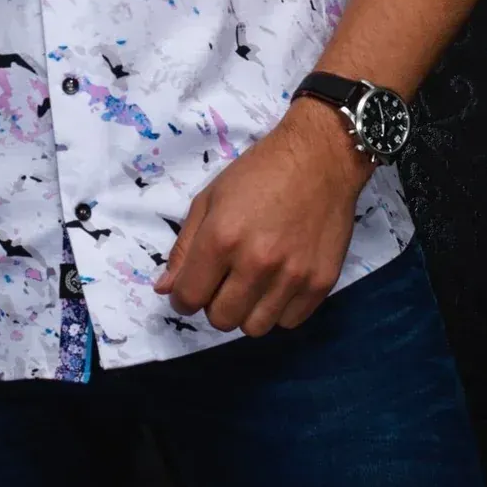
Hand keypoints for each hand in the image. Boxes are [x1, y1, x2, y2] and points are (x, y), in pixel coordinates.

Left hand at [151, 98, 373, 335]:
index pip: (188, 298)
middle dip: (215, 304)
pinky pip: (289, 322)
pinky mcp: (321, 283)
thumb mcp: (210, 199)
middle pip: (221, 320)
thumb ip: (185, 247)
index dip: (183, 297)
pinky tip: (279, 282)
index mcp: (221, 238)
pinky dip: (279, 309)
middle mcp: (256, 263)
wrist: (320, 158)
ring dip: (247, 310)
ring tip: (253, 282)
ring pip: (255, 328)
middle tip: (225, 280)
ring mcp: (292, 276)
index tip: (192, 288)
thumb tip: (165, 289)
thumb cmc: (259, 172)